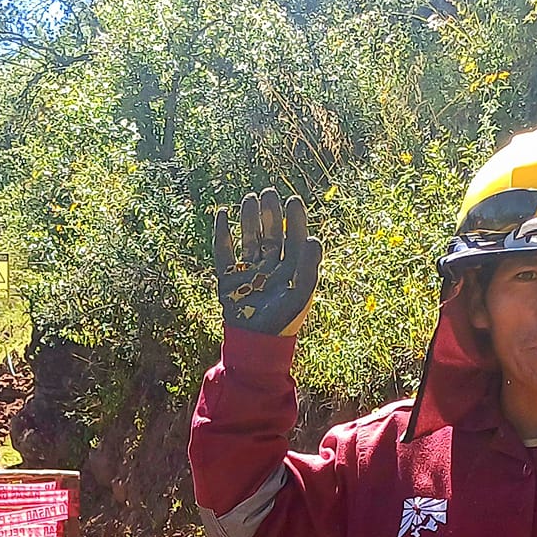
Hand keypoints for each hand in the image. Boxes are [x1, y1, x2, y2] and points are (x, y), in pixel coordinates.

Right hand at [213, 189, 323, 335]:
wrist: (254, 343)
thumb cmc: (283, 322)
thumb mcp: (300, 294)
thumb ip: (308, 267)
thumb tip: (314, 238)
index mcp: (290, 271)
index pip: (293, 238)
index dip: (294, 219)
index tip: (293, 200)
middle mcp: (270, 268)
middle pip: (271, 234)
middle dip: (270, 214)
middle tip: (269, 193)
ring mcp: (248, 272)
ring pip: (249, 239)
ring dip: (249, 219)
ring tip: (249, 198)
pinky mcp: (228, 278)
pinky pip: (224, 252)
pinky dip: (222, 233)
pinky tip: (222, 214)